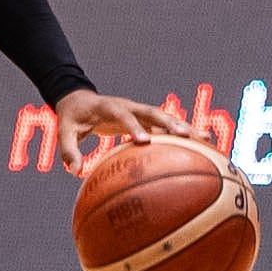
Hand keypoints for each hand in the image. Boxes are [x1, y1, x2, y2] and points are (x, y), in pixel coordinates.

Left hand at [54, 89, 194, 174]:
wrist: (79, 98)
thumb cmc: (73, 117)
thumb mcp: (65, 130)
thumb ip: (68, 149)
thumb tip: (74, 172)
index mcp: (110, 107)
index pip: (124, 116)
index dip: (134, 127)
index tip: (144, 141)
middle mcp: (129, 106)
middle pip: (152, 112)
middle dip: (169, 123)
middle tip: (185, 136)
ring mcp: (139, 111)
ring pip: (165, 117)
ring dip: (184, 127)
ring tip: (206, 139)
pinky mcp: (145, 119)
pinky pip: (166, 126)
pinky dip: (183, 133)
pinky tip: (204, 143)